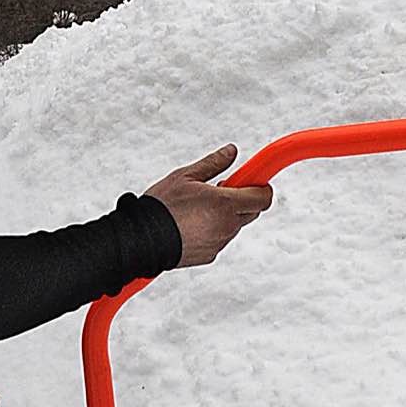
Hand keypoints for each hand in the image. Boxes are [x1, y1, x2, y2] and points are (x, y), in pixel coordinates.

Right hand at [145, 144, 273, 267]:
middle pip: (252, 211)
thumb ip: (214, 163)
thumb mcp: (185, 176)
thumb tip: (231, 152)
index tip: (254, 180)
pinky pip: (219, 239)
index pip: (263, 197)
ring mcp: (220, 242)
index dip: (261, 187)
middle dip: (242, 200)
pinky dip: (212, 231)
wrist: (142, 239)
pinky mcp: (210, 255)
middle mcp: (227, 225)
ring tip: (198, 209)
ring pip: (234, 225)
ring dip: (225, 216)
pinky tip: (191, 224)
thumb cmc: (161, 207)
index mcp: (225, 203)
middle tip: (220, 191)